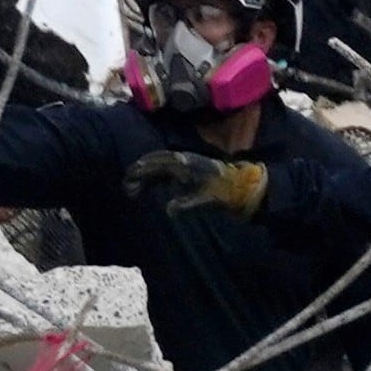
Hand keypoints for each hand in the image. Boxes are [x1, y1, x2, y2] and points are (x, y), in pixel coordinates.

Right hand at [123, 149, 267, 218]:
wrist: (242, 184)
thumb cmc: (224, 192)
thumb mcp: (206, 199)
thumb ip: (186, 204)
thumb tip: (169, 210)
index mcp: (185, 165)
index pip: (157, 165)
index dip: (142, 171)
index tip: (130, 178)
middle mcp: (184, 160)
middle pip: (156, 161)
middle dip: (140, 170)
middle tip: (127, 181)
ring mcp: (187, 162)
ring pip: (161, 163)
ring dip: (148, 170)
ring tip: (136, 181)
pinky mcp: (190, 167)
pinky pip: (169, 166)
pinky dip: (157, 172)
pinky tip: (153, 180)